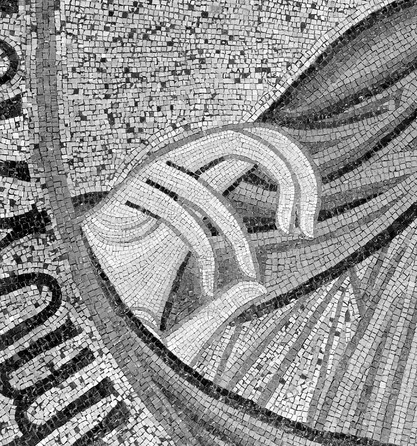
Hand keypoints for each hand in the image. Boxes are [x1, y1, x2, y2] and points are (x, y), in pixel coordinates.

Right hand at [82, 124, 319, 363]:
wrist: (76, 304)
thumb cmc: (131, 301)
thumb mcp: (193, 308)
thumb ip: (224, 301)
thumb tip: (256, 288)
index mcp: (201, 183)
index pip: (260, 146)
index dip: (297, 174)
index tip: (311, 229)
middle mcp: (179, 172)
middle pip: (247, 137)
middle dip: (290, 174)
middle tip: (306, 228)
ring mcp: (152, 179)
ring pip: (213, 185)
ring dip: (237, 234)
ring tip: (248, 274)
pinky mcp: (127, 194)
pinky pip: (181, 212)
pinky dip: (201, 250)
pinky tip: (203, 287)